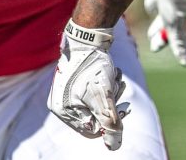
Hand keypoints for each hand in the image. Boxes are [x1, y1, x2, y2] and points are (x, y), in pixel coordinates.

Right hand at [48, 19, 130, 149]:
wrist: (88, 37)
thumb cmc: (93, 68)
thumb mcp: (104, 98)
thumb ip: (109, 123)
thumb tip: (114, 146)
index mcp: (63, 110)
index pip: (91, 129)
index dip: (110, 122)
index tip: (124, 109)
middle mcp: (61, 102)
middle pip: (94, 114)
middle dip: (111, 103)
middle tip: (120, 87)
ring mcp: (66, 90)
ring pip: (95, 101)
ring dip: (110, 92)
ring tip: (116, 77)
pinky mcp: (73, 80)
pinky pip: (92, 90)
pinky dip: (105, 84)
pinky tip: (112, 73)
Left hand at [143, 0, 185, 65]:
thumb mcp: (175, 22)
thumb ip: (179, 42)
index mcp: (180, 18)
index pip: (171, 35)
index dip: (162, 42)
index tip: (154, 47)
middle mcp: (176, 7)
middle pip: (165, 22)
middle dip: (158, 30)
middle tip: (151, 38)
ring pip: (160, 6)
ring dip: (154, 10)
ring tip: (149, 10)